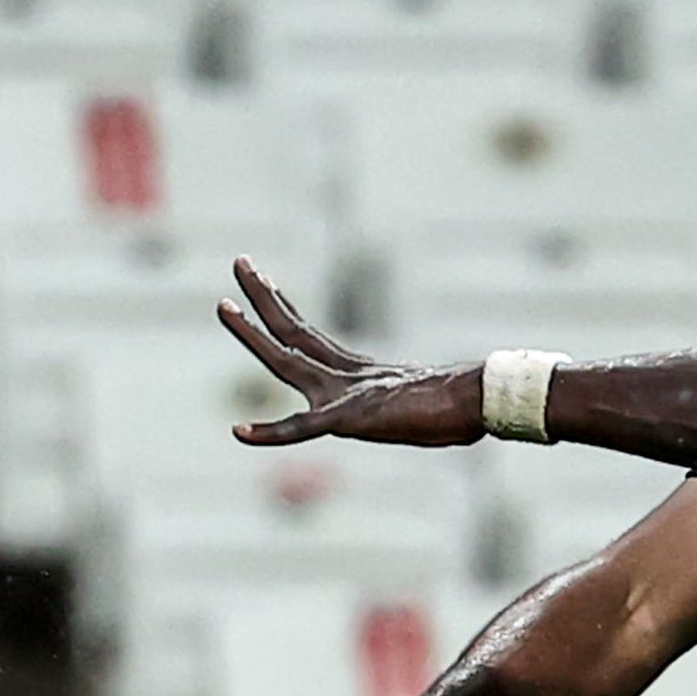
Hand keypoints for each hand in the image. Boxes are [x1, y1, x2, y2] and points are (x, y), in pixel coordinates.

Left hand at [222, 263, 479, 449]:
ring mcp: (341, 397)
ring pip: (283, 361)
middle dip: (263, 298)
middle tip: (241, 262)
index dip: (282, 309)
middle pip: (291, 332)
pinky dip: (269, 433)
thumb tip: (458, 391)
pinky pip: (299, 429)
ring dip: (250, 335)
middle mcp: (342, 379)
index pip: (308, 336)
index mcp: (358, 375)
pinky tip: (239, 432)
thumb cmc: (464, 404)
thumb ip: (423, 396)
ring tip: (222, 305)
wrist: (474, 404)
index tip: (265, 282)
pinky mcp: (346, 420)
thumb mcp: (430, 399)